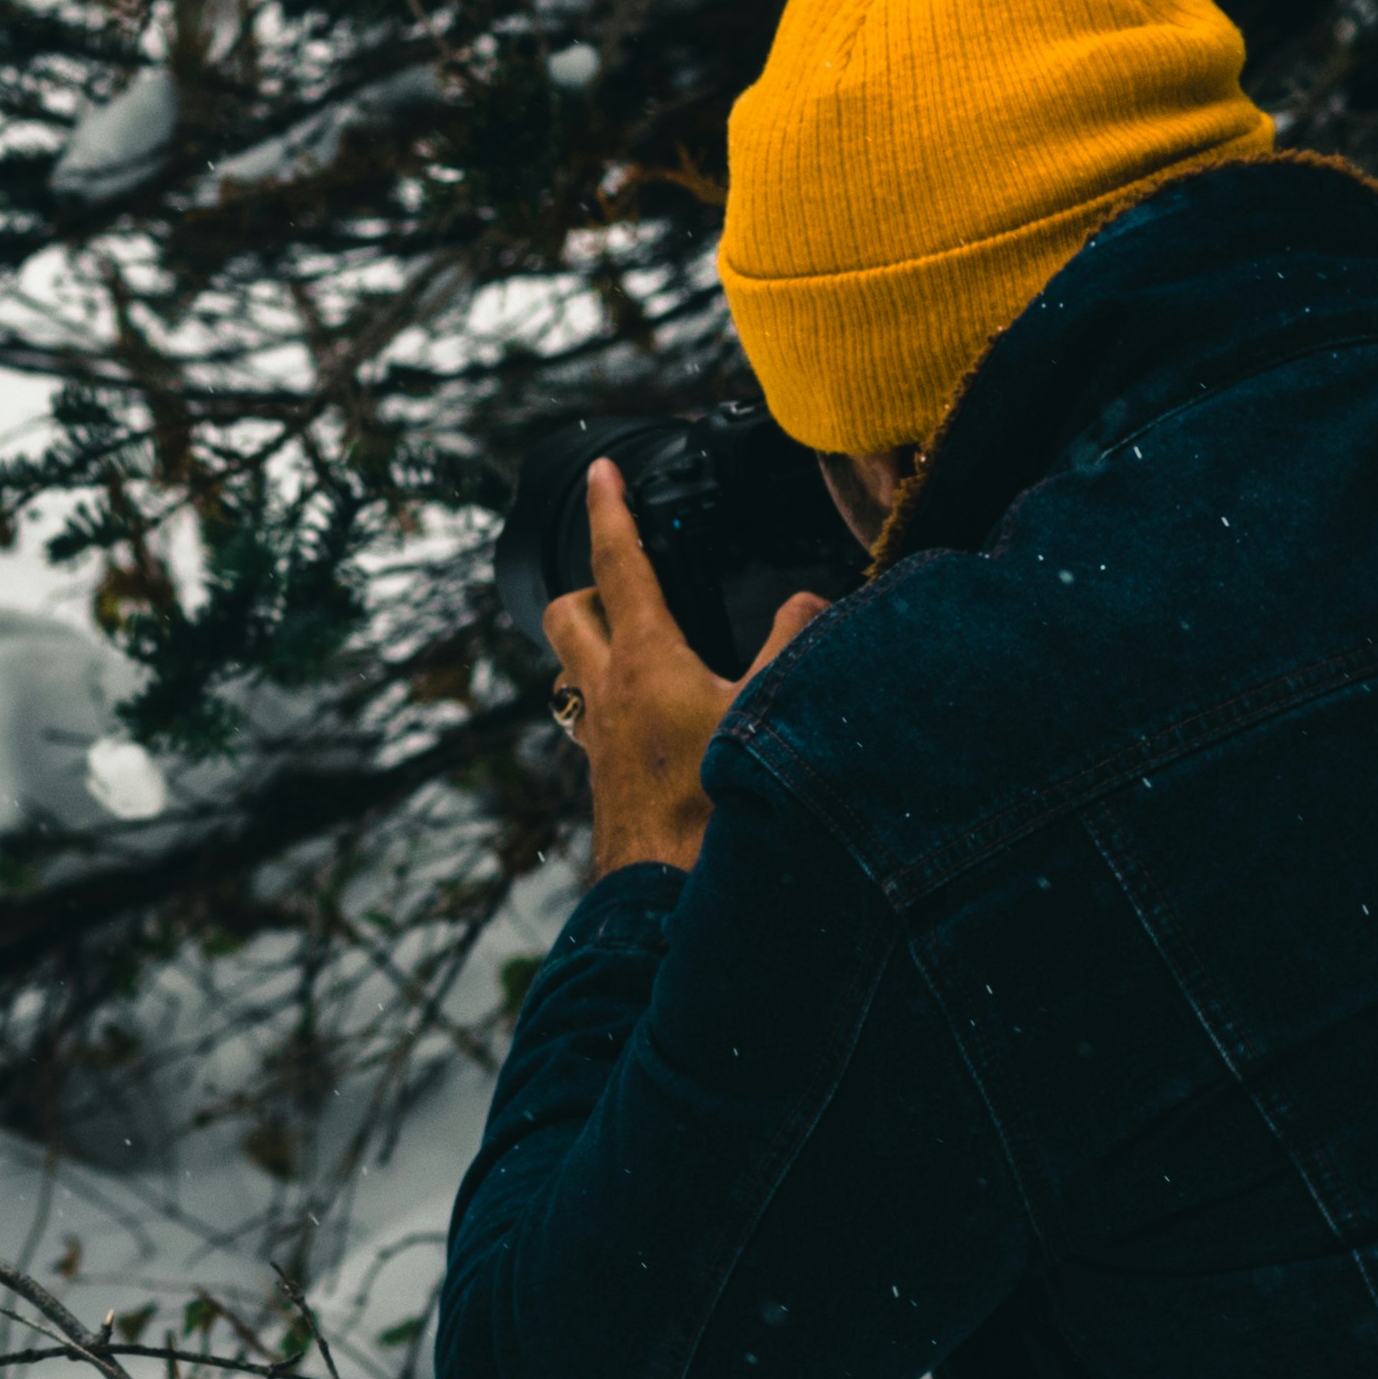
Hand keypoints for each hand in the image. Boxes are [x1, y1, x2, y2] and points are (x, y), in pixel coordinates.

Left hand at [544, 455, 832, 875]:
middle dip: (589, 583)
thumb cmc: (716, 813)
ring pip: (571, 668)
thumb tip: (809, 600)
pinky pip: (590, 719)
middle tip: (629, 577)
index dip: (609, 510)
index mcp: (644, 662)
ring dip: (594, 645)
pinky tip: (651, 720)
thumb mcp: (769, 714)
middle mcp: (605, 694)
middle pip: (568, 612)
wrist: (668, 907)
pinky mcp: (602, 779)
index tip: (599, 471)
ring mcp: (597, 739)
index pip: (618, 563)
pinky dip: (611, 701)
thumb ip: (794, 646)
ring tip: (639, 644)